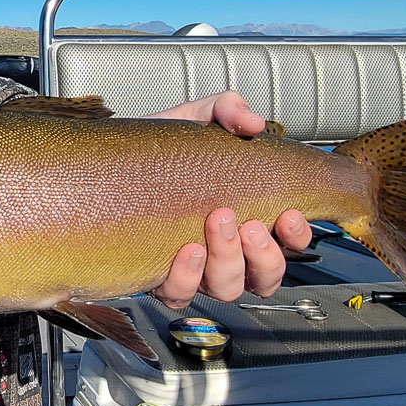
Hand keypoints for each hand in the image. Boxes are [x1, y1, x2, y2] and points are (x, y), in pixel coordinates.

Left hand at [146, 91, 312, 307]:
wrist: (109, 160)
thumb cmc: (160, 147)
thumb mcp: (195, 118)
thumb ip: (227, 110)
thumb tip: (252, 122)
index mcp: (245, 216)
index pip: (288, 244)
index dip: (296, 237)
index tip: (289, 214)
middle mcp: (224, 250)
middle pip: (263, 276)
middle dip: (263, 254)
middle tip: (248, 222)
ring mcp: (193, 268)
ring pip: (227, 288)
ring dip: (228, 261)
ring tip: (217, 224)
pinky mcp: (157, 277)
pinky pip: (180, 294)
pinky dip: (186, 278)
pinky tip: (186, 250)